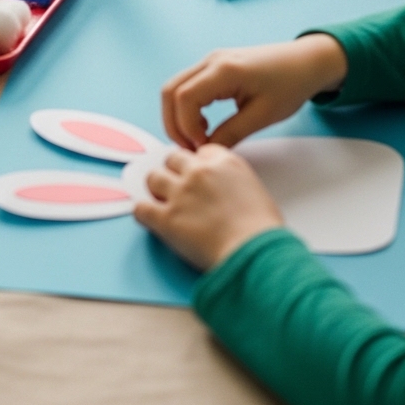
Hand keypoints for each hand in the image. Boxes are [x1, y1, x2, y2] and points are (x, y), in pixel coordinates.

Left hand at [135, 144, 282, 270]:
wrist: (255, 253)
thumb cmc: (263, 231)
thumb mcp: (255, 191)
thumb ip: (232, 182)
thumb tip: (220, 192)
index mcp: (225, 162)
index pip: (201, 151)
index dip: (197, 165)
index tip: (195, 174)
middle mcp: (199, 172)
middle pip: (173, 159)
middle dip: (174, 171)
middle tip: (176, 186)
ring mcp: (180, 193)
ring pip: (153, 178)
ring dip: (156, 189)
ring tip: (161, 201)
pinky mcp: (166, 219)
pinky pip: (140, 208)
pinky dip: (143, 213)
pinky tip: (149, 219)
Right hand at [162, 35, 347, 149]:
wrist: (305, 62)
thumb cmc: (290, 85)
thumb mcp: (263, 115)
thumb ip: (232, 133)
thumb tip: (207, 152)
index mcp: (224, 70)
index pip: (185, 98)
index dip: (186, 127)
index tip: (202, 147)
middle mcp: (211, 60)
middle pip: (170, 90)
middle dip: (173, 123)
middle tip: (190, 148)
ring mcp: (210, 60)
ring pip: (175, 87)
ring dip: (178, 116)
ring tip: (197, 139)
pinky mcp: (214, 66)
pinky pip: (187, 86)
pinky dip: (186, 108)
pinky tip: (204, 126)